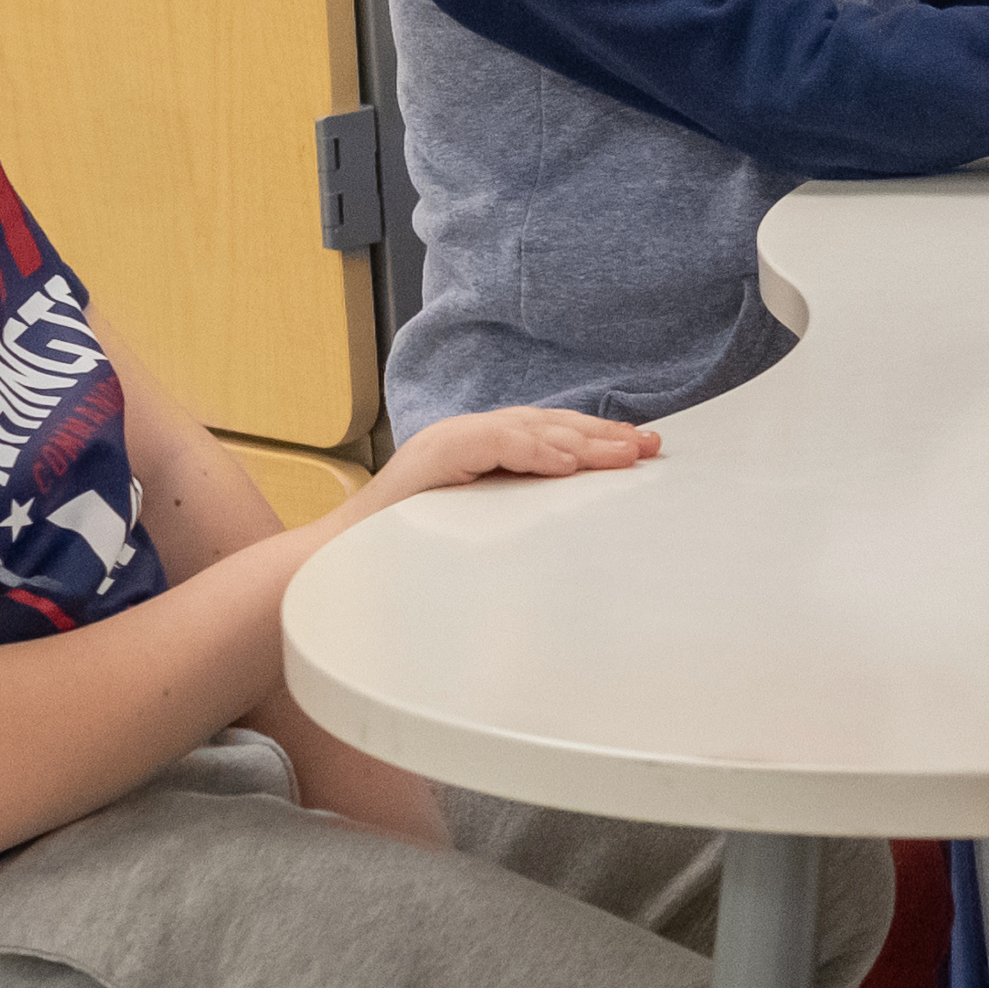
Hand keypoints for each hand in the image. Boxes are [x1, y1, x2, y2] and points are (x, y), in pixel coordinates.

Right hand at [337, 404, 661, 527]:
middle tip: (649, 447)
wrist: (339, 562)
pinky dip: (532, 452)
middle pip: (548, 425)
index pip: (549, 434)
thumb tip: (575, 521)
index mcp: (481, 449)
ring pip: (527, 429)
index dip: (596, 439)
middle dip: (601, 435)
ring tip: (622, 454)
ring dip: (580, 441)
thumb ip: (518, 510)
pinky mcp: (435, 455)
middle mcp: (468, 435)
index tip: (642, 450)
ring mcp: (449, 441)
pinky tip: (566, 464)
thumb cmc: (408, 552)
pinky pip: (492, 445)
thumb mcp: (480, 527)